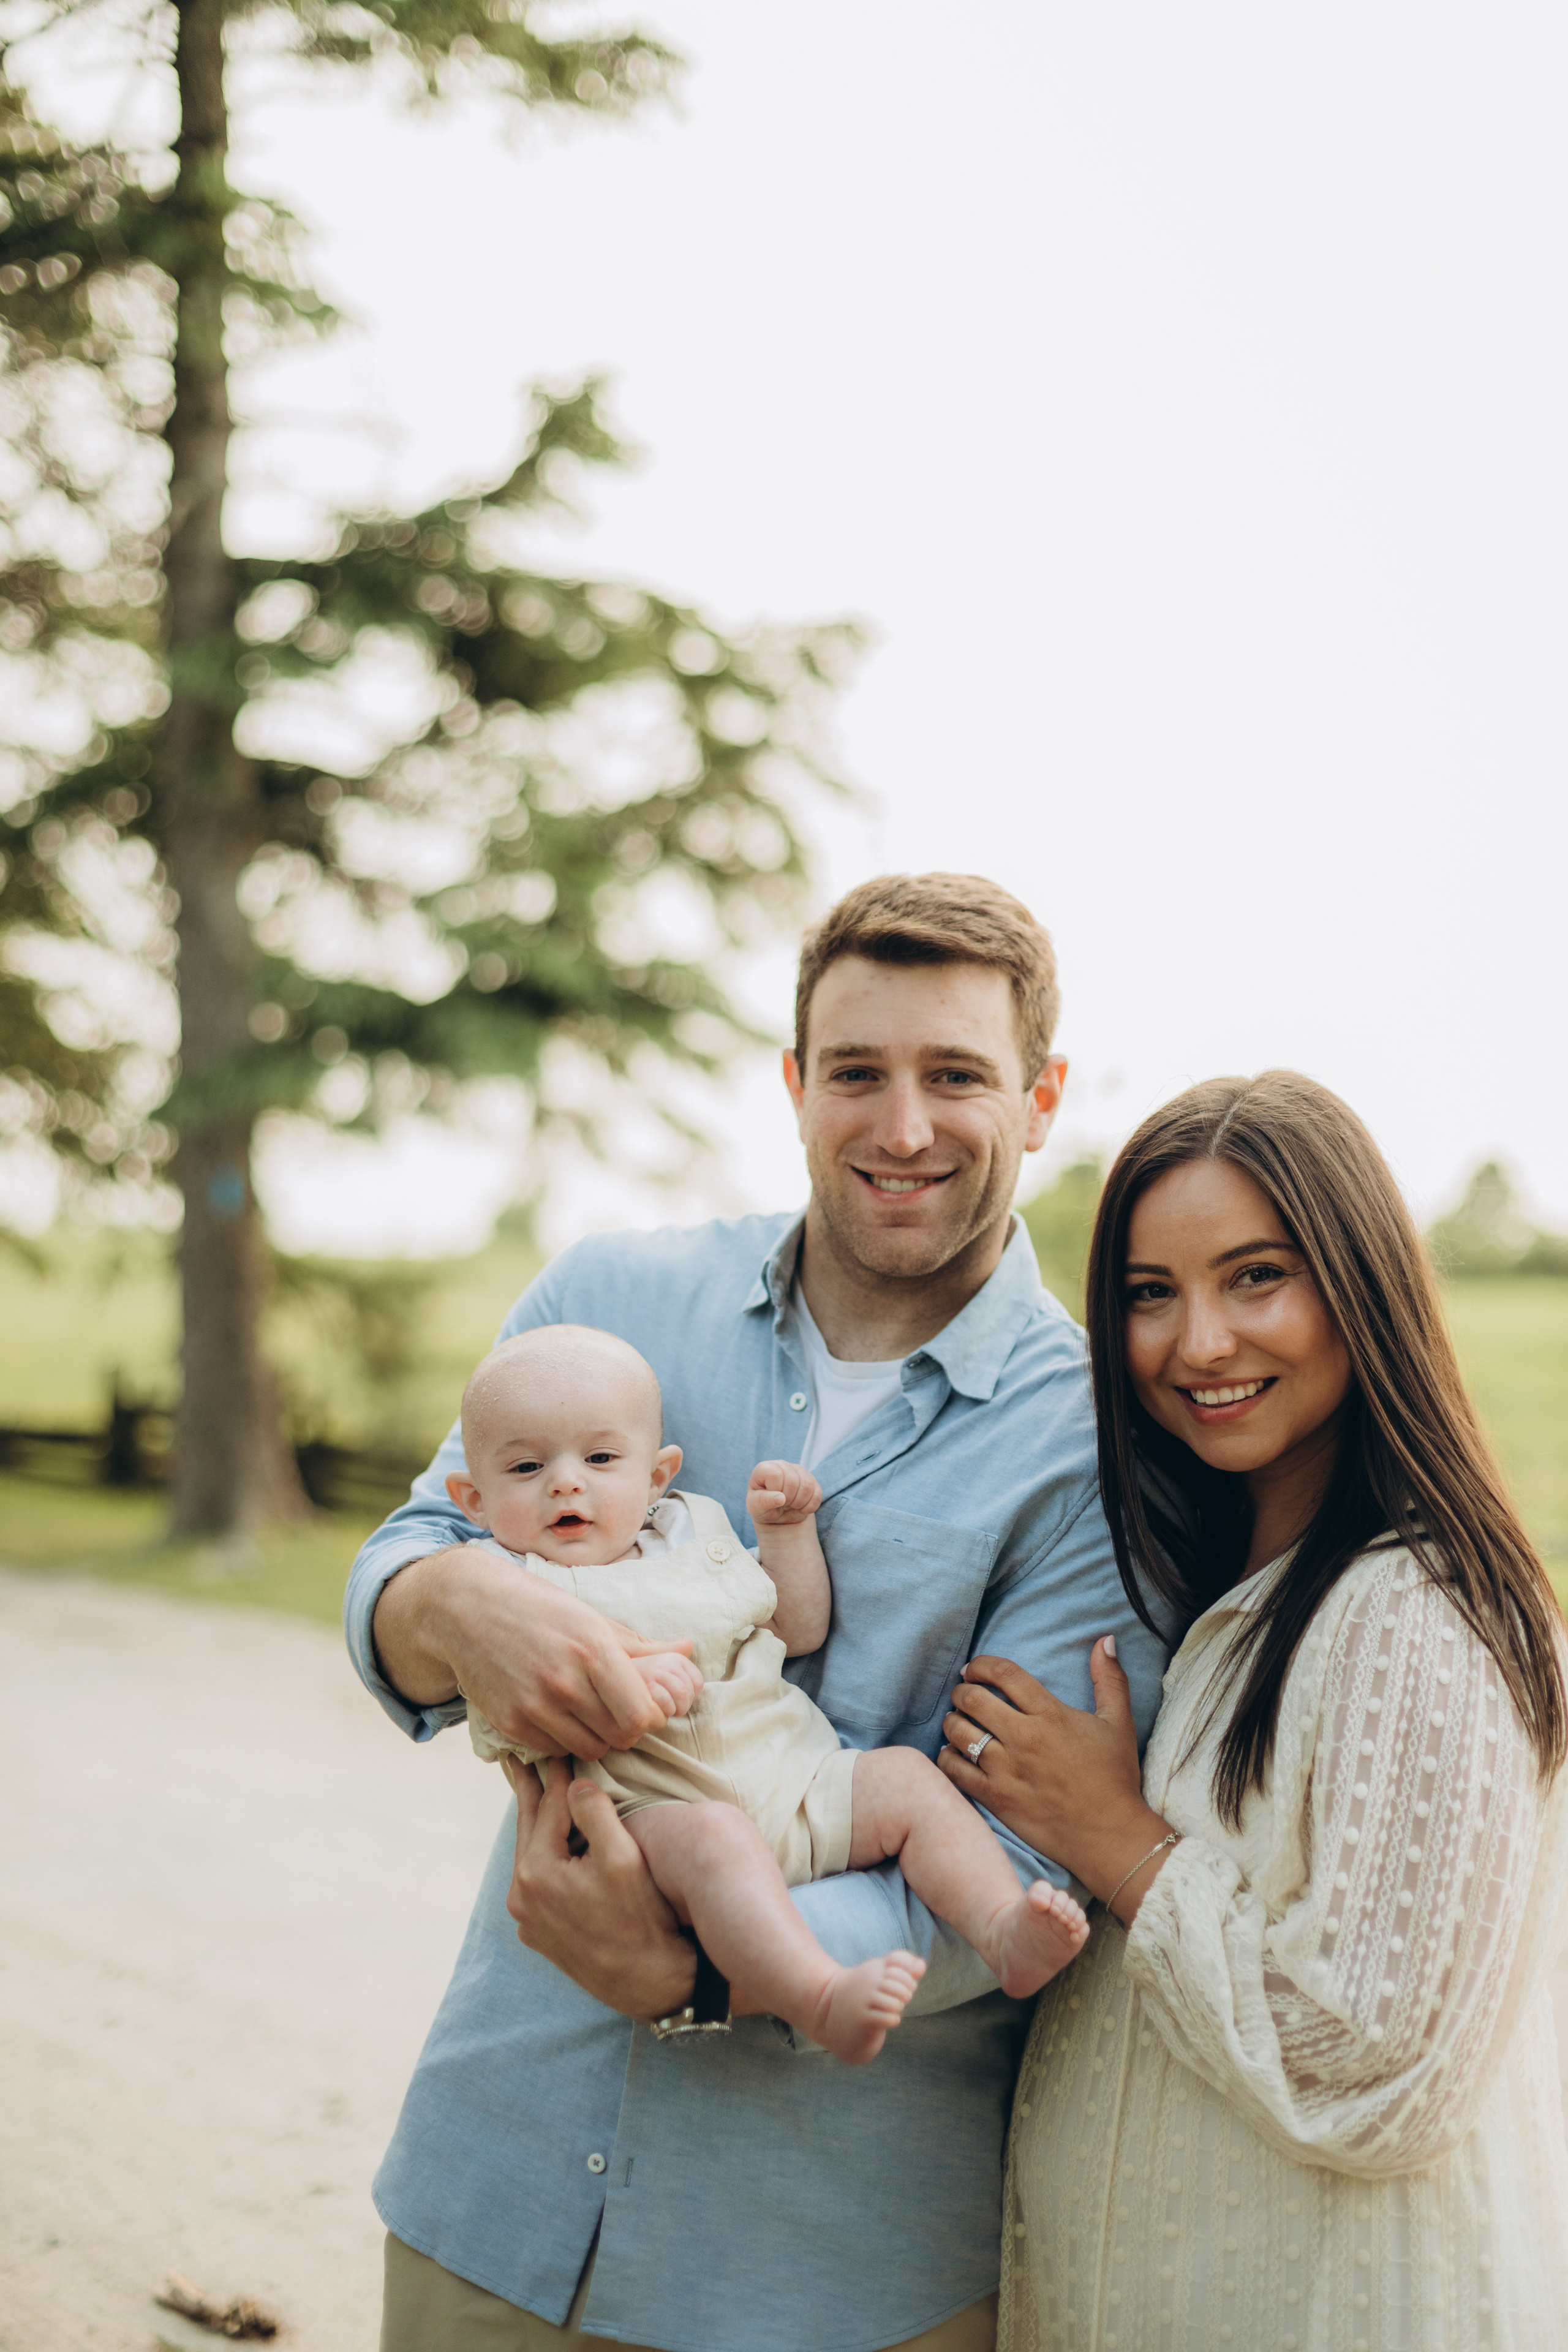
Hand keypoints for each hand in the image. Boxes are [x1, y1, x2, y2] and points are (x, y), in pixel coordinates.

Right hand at [372, 1544, 695, 1759]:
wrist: (466, 1607)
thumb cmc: (538, 1608)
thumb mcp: (592, 1617)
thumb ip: (641, 1645)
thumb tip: (689, 1650)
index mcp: (593, 1650)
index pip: (641, 1715)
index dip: (650, 1717)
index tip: (644, 1706)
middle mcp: (565, 1682)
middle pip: (619, 1737)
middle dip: (626, 1729)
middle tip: (618, 1712)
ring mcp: (534, 1706)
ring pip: (588, 1749)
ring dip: (596, 1737)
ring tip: (589, 1712)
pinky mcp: (510, 1723)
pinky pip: (554, 1750)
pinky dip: (563, 1740)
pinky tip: (558, 1714)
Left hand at [505, 1759, 698, 2018]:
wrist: (649, 1982)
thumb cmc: (641, 1917)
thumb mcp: (623, 1856)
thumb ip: (595, 1812)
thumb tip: (575, 1784)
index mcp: (537, 1872)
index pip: (549, 1809)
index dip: (557, 1775)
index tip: (557, 1747)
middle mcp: (522, 1897)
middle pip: (528, 1830)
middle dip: (530, 1793)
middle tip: (520, 1758)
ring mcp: (528, 1919)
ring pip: (530, 1857)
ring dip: (535, 1824)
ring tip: (531, 1792)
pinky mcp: (539, 1934)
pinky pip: (536, 1883)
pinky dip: (542, 1857)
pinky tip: (548, 1845)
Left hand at [747, 1460, 822, 1527]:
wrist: (776, 1515)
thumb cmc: (763, 1508)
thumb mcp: (756, 1508)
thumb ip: (763, 1501)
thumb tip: (780, 1498)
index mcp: (765, 1468)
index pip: (776, 1475)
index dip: (776, 1491)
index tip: (772, 1499)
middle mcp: (782, 1465)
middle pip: (793, 1481)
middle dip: (788, 1499)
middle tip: (782, 1505)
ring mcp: (798, 1471)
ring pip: (807, 1486)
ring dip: (799, 1503)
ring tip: (791, 1506)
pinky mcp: (811, 1480)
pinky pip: (817, 1494)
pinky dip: (809, 1506)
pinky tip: (801, 1507)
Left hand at [938, 1639, 1171, 1918]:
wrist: (1111, 1836)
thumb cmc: (1115, 1779)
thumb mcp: (1119, 1723)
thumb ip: (1109, 1679)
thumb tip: (1106, 1640)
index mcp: (1050, 1715)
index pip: (1003, 1674)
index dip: (981, 1665)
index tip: (974, 1668)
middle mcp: (1024, 1738)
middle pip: (972, 1699)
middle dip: (961, 1691)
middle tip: (962, 1694)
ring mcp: (1007, 1770)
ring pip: (958, 1732)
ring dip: (952, 1721)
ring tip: (957, 1722)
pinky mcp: (996, 1799)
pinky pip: (955, 1771)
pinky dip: (946, 1757)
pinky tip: (952, 1754)